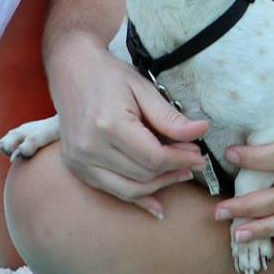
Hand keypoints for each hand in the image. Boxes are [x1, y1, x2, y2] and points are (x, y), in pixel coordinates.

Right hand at [52, 43, 210, 219]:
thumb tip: (201, 131)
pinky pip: (112, 191)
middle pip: (144, 174)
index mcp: (108, 125)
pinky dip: (137, 198)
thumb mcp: (144, 89)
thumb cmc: (109, 76)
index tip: (199, 155)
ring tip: (180, 174)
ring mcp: (80, 161)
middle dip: (174, 170)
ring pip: (129, 189)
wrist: (71, 70)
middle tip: (193, 159)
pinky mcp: (77, 167)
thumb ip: (170, 117)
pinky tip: (157, 203)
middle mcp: (90, 148)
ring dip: (159, 185)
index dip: (182, 159)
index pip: (154, 157)